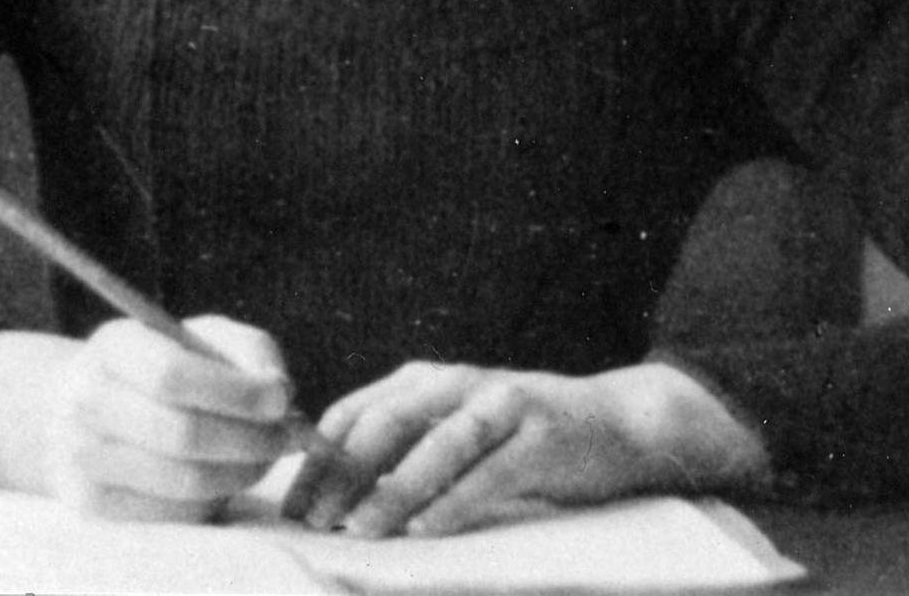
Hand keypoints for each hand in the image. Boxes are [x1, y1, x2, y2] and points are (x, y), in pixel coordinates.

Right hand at [37, 316, 295, 522]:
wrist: (86, 407)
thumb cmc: (164, 364)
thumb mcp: (203, 337)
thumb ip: (249, 351)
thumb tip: (280, 394)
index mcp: (113, 347)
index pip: (172, 375)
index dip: (235, 392)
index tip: (281, 399)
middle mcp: (87, 402)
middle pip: (182, 435)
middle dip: (252, 439)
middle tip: (291, 436)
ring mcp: (84, 458)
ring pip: (185, 481)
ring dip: (244, 471)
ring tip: (268, 454)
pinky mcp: (95, 504)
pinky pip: (176, 513)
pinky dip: (217, 497)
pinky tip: (230, 474)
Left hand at [282, 361, 766, 538]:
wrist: (614, 424)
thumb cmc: (517, 438)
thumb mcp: (450, 431)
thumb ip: (400, 449)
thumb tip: (331, 495)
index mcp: (424, 380)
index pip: (353, 413)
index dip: (318, 459)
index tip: (293, 506)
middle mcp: (457, 382)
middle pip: (386, 422)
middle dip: (345, 473)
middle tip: (318, 520)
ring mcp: (501, 404)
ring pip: (437, 443)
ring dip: (393, 488)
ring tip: (361, 527)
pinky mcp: (540, 434)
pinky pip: (490, 471)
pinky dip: (454, 501)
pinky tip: (426, 529)